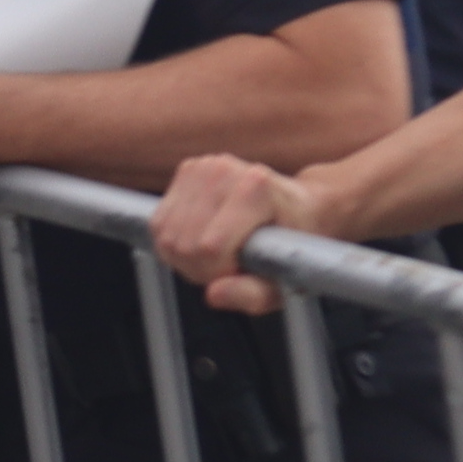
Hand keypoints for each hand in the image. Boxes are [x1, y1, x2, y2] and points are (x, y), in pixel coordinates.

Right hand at [154, 154, 324, 316]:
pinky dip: (174, 240)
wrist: (303, 205)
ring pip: (166, 234)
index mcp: (256, 189)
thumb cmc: (297, 244)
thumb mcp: (285, 282)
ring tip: (215, 254)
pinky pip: (159, 222)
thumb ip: (251, 295)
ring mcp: (204, 166)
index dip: (217, 272)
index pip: (209, 247)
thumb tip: (213, 294)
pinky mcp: (188, 169)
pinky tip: (200, 239)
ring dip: (185, 257)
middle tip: (227, 266)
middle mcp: (225, 169)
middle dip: (199, 268)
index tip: (238, 272)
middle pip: (184, 243)